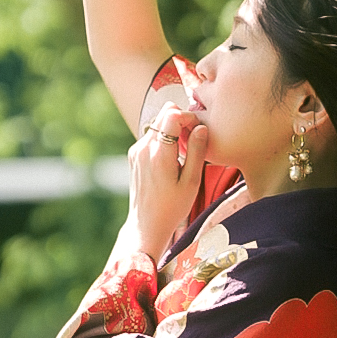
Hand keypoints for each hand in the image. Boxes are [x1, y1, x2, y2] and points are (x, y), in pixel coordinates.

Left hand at [122, 104, 207, 263]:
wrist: (146, 224)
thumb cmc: (172, 207)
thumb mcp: (191, 182)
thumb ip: (197, 152)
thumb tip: (202, 127)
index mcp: (159, 154)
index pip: (172, 114)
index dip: (189, 117)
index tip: (199, 131)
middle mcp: (144, 148)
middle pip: (164, 113)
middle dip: (182, 120)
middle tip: (193, 139)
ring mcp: (136, 150)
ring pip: (158, 123)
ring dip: (173, 129)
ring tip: (184, 152)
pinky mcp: (134, 155)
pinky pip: (152, 135)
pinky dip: (164, 139)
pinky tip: (172, 159)